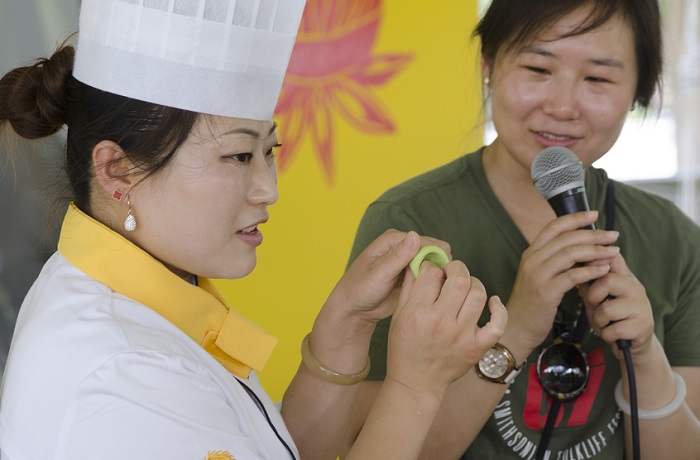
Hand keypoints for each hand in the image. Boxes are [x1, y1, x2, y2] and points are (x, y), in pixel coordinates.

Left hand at [325, 229, 450, 324]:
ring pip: (434, 264)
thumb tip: (415, 236)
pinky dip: (433, 283)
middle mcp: (402, 247)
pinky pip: (430, 276)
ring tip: (435, 291)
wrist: (354, 309)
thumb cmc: (360, 289)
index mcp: (393, 240)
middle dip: (438, 266)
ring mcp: (408, 262)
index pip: (425, 242)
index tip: (439, 275)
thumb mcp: (379, 273)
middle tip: (437, 286)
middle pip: (433, 251)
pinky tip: (431, 294)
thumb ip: (397, 256)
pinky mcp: (411, 275)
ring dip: (437, 275)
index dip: (436, 256)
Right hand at [385, 260, 506, 397]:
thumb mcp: (398, 316)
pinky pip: (497, 324)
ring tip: (465, 287)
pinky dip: (499, 309)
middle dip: (456, 268)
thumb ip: (409, 287)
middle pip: (460, 279)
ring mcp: (462, 336)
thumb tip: (420, 262)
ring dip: (473, 284)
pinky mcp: (477, 348)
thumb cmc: (404, 348)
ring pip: (478, 294)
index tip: (432, 271)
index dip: (432, 267)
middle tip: (451, 273)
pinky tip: (492, 302)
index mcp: (418, 313)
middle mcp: (441, 323)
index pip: (431, 274)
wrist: (416, 383)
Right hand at [507, 211, 619, 349]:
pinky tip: (604, 269)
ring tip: (613, 251)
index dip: (575, 218)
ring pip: (571, 253)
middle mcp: (532, 260)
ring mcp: (538, 275)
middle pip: (566, 238)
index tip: (594, 214)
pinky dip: (591, 271)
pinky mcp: (546, 291)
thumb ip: (552, 260)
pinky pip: (573, 276)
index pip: (554, 227)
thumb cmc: (531, 303)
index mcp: (531, 253)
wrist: (516, 328)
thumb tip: (577, 247)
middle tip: (613, 235)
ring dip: (596, 251)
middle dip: (593, 234)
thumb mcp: (537, 276)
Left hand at [580, 251, 654, 361]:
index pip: (613, 257)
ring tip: (605, 323)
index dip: (596, 256)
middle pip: (607, 281)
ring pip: (607, 309)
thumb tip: (570, 261)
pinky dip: (607, 334)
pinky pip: (614, 329)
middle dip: (593, 296)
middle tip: (595, 306)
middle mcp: (636, 288)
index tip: (582, 264)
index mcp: (624, 277)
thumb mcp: (597, 297)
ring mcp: (642, 306)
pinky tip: (613, 334)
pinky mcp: (643, 326)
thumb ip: (588, 281)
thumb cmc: (610, 318)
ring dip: (599, 320)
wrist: (631, 345)